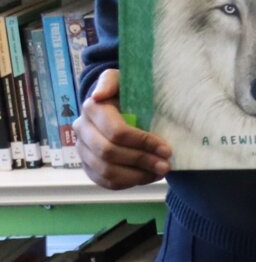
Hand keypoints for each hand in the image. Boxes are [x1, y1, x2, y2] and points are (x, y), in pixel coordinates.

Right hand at [74, 70, 170, 189]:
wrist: (116, 103)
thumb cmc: (125, 91)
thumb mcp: (121, 79)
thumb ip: (111, 82)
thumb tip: (99, 95)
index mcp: (92, 109)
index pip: (117, 132)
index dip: (143, 142)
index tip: (166, 149)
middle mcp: (82, 131)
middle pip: (110, 153)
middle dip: (142, 160)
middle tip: (166, 165)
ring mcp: (83, 150)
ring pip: (106, 171)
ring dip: (136, 175)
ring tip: (159, 173)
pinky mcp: (88, 166)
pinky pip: (104, 181)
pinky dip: (127, 183)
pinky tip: (146, 177)